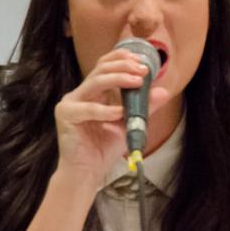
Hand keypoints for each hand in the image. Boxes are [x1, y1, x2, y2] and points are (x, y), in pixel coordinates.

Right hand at [53, 48, 169, 188]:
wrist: (88, 171)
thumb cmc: (105, 147)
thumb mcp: (130, 123)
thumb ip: (144, 107)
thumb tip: (164, 91)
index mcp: (94, 91)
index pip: (105, 65)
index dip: (123, 59)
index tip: (144, 63)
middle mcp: (81, 93)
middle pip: (101, 69)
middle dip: (124, 67)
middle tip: (143, 71)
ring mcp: (71, 102)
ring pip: (95, 82)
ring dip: (118, 80)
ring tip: (137, 82)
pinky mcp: (65, 115)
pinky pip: (88, 109)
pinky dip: (106, 110)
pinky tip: (121, 113)